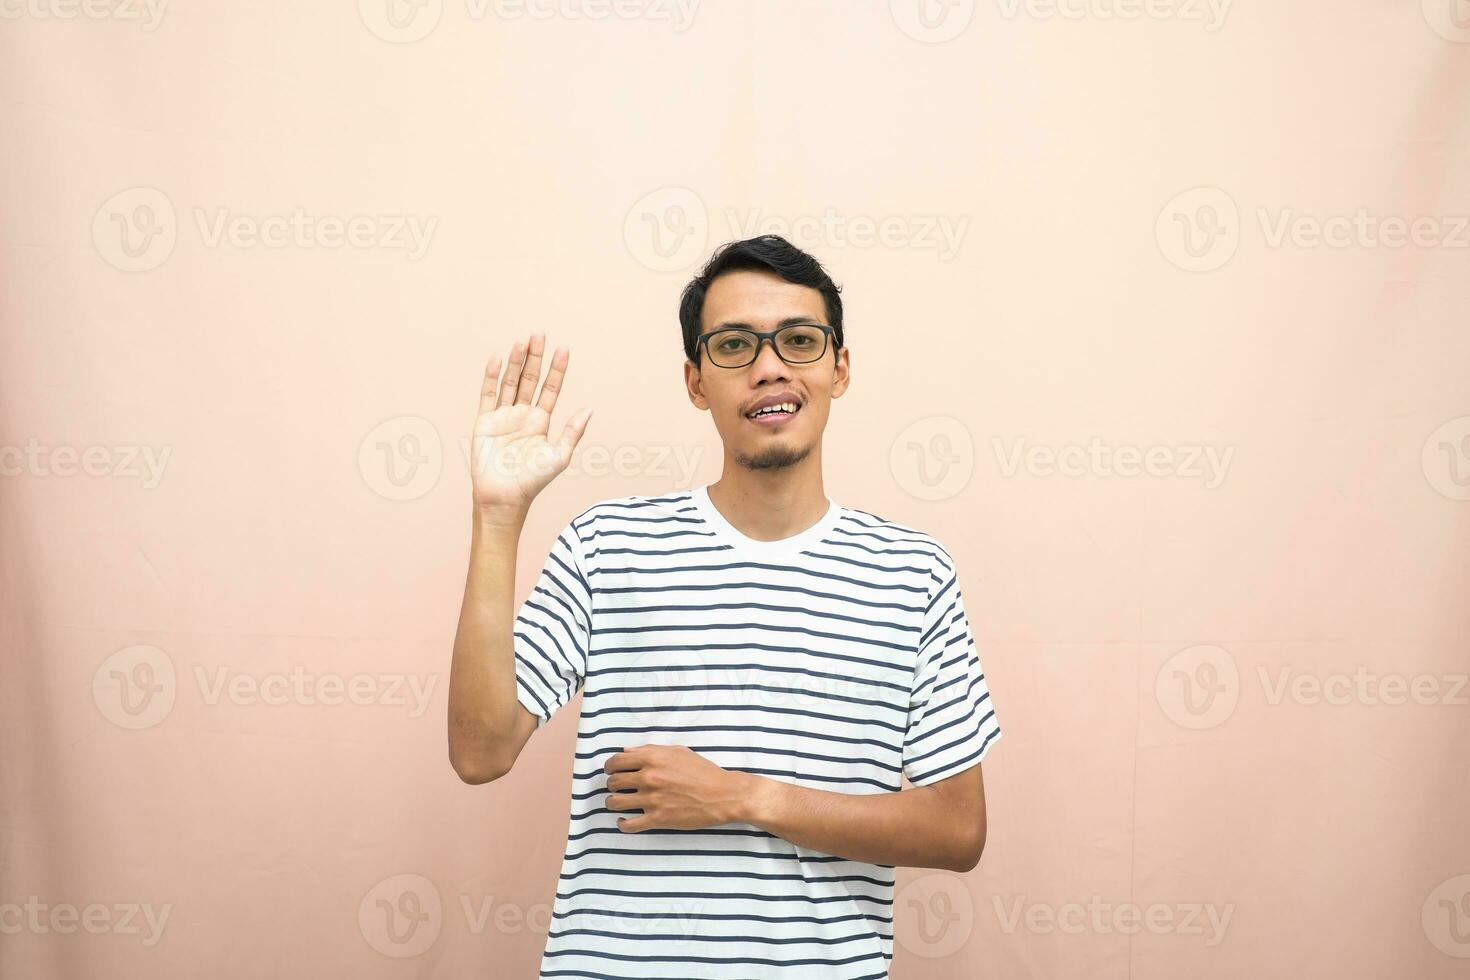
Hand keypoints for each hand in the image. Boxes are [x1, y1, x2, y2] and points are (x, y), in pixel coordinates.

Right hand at [471, 332, 591, 515]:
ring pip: (511, 382)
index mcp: (541, 421)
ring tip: (523, 341)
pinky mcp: (485, 421)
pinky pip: (488, 394)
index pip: (550, 388)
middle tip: (540, 334)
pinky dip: (492, 376)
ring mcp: (503, 416)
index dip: (557, 369)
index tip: (564, 348)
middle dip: (536, 358)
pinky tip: (498, 358)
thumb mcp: (560, 455)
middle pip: (530, 379)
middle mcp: (522, 415)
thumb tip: (590, 408)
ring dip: (516, 362)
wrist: (505, 497)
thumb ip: (574, 431)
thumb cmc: (534, 480)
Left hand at [604, 744, 753, 831]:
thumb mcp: (678, 752)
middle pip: (613, 782)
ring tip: (617, 803)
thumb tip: (626, 751)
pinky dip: (622, 824)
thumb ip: (650, 750)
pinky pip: (629, 825)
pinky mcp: (658, 819)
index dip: (610, 767)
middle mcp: (649, 778)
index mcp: (652, 758)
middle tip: (617, 788)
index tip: (612, 771)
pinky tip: (624, 820)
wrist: (722, 795)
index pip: (616, 761)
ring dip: (612, 803)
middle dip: (612, 785)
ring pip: (615, 803)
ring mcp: (652, 800)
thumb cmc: (702, 771)